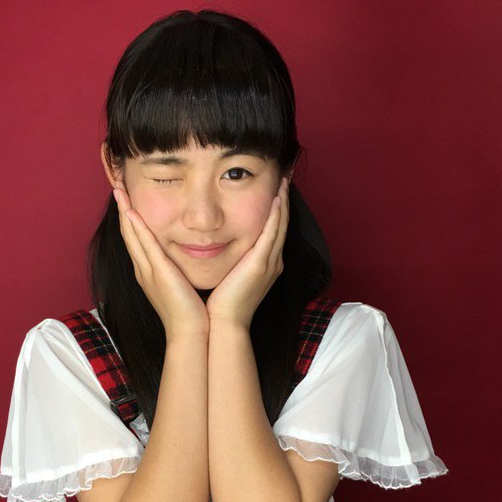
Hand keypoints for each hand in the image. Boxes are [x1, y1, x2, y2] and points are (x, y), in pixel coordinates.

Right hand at [112, 179, 209, 341]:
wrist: (191, 334)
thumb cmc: (192, 314)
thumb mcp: (184, 286)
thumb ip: (181, 271)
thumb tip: (187, 260)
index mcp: (150, 272)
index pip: (137, 238)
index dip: (131, 217)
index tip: (129, 196)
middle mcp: (144, 270)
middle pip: (128, 232)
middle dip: (123, 207)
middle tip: (117, 183)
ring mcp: (148, 271)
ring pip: (132, 235)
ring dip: (125, 210)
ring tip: (119, 188)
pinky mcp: (157, 273)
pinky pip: (144, 245)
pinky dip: (136, 227)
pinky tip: (132, 210)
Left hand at [205, 176, 289, 329]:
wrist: (223, 324)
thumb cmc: (220, 305)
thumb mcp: (228, 277)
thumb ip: (228, 261)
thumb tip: (216, 246)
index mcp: (263, 266)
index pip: (272, 232)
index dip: (275, 211)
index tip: (274, 191)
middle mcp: (271, 263)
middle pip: (280, 225)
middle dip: (283, 202)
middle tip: (285, 177)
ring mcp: (269, 263)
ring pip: (279, 226)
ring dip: (283, 202)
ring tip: (284, 181)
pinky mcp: (262, 264)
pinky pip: (272, 234)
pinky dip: (276, 216)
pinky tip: (277, 199)